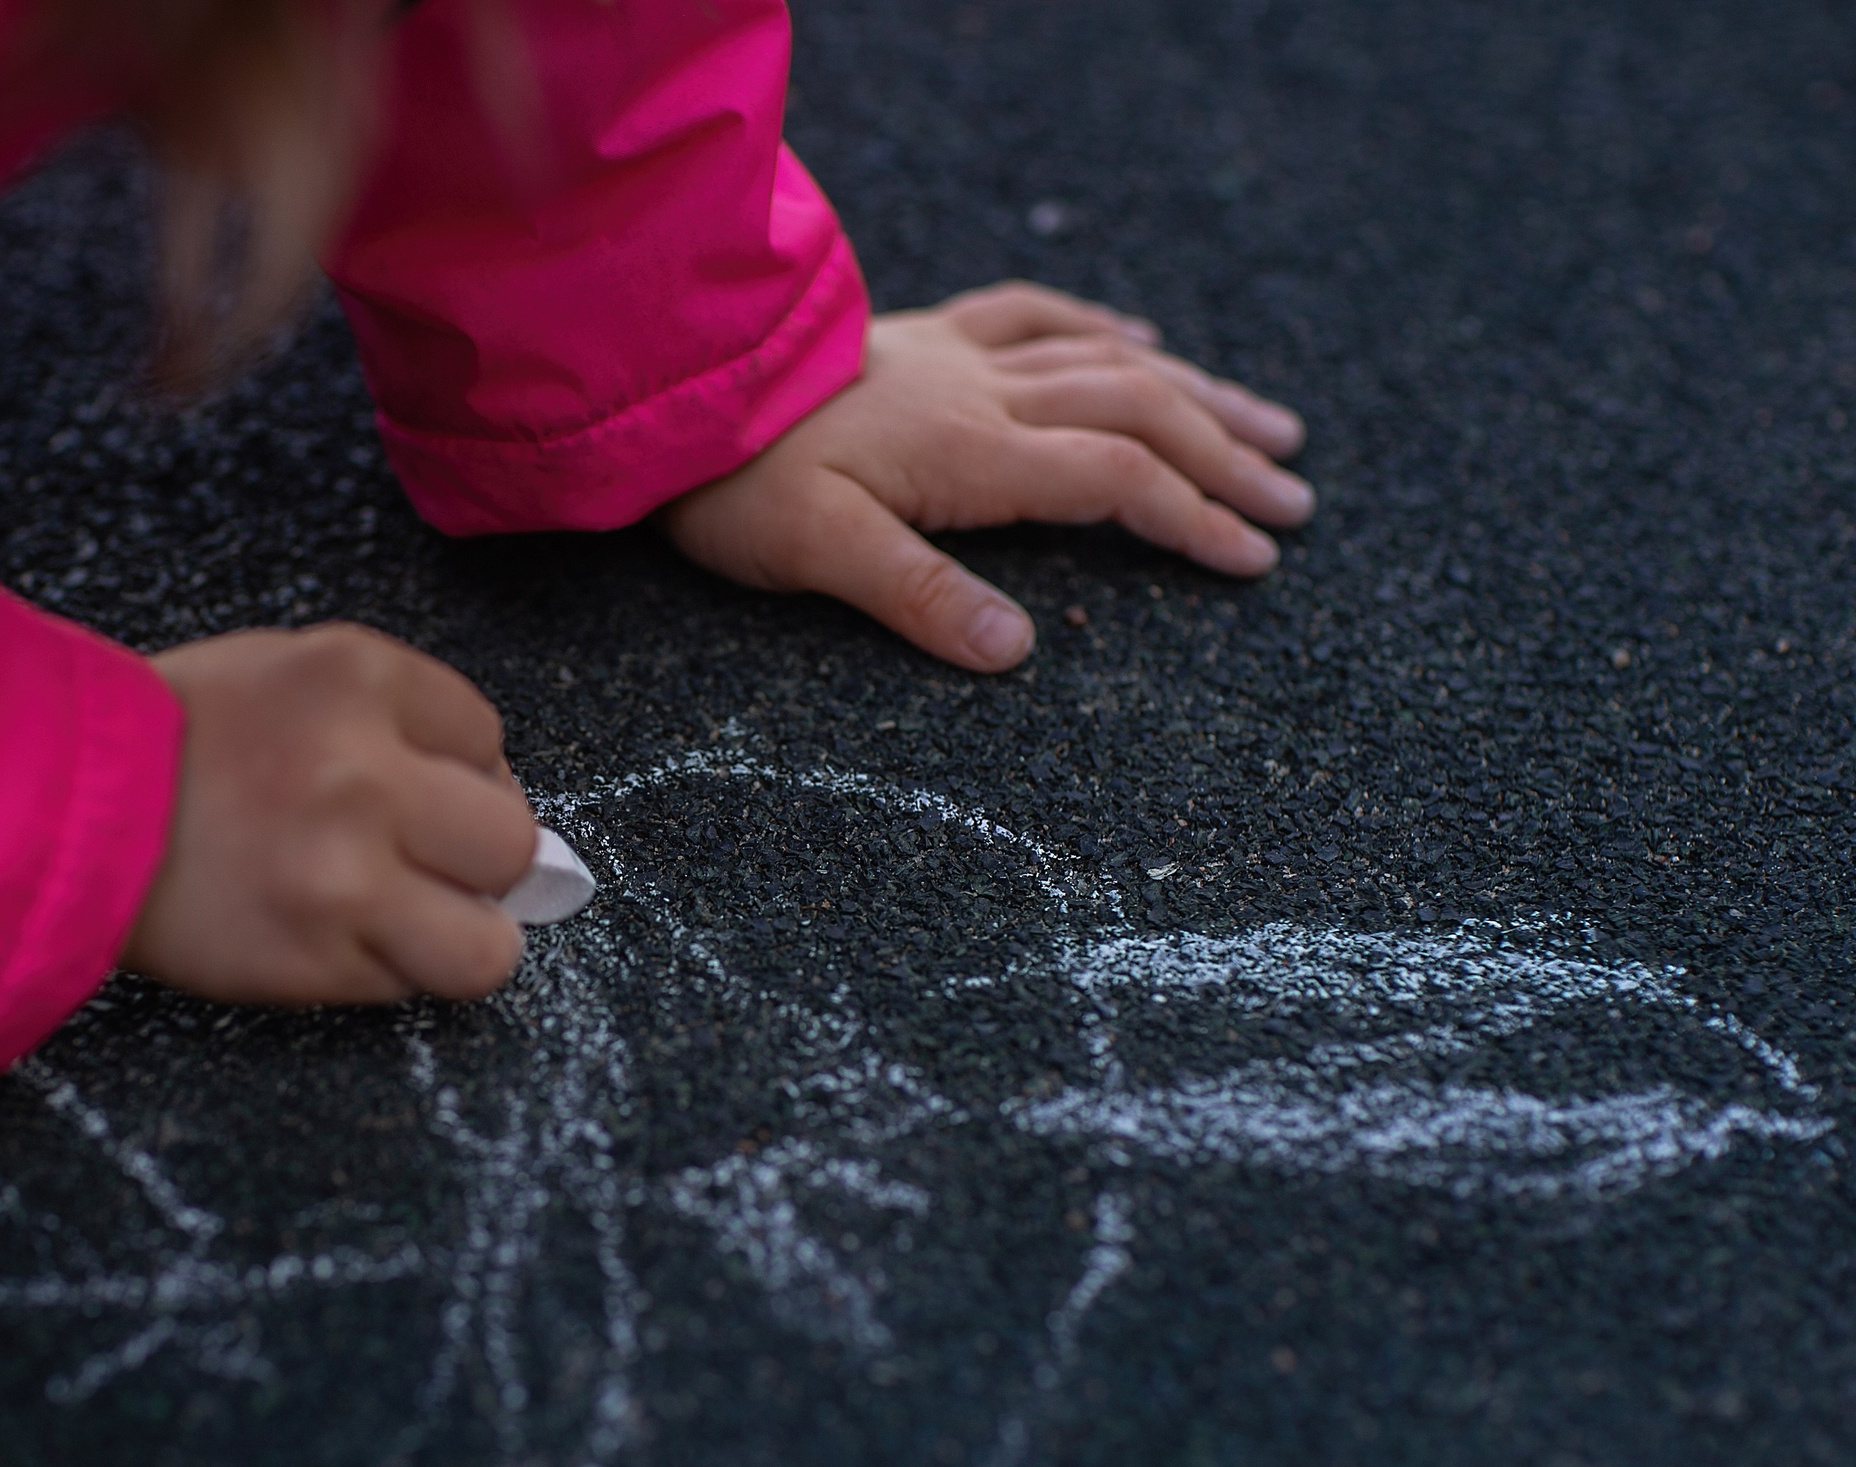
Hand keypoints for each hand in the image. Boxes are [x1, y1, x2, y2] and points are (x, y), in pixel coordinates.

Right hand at [125, 624, 535, 1003]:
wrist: (49, 806)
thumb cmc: (164, 738)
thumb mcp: (284, 669)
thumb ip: (388, 715)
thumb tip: (483, 788)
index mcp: (359, 677)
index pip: (486, 740)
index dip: (461, 776)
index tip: (419, 792)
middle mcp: (364, 773)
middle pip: (512, 842)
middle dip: (479, 859)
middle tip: (427, 861)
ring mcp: (344, 875)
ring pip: (489, 945)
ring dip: (462, 939)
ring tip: (408, 920)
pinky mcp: (313, 958)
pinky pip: (410, 985)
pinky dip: (387, 972)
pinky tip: (334, 938)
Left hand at [658, 280, 1312, 671]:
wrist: (668, 388)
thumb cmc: (732, 484)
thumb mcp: (814, 554)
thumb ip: (917, 596)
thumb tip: (1014, 652)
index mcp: (968, 450)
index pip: (1115, 478)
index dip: (1194, 518)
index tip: (1257, 559)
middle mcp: (979, 391)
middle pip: (1138, 410)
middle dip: (1224, 455)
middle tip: (1296, 501)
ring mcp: (954, 356)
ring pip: (1106, 358)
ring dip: (1196, 392)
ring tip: (1270, 426)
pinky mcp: (922, 339)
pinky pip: (1035, 315)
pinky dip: (1103, 329)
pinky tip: (1143, 341)